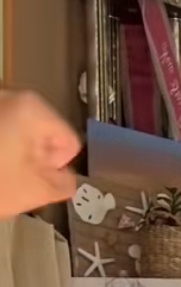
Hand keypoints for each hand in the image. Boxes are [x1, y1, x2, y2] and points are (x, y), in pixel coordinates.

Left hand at [0, 90, 80, 218]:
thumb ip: (64, 184)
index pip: (68, 143)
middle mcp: (9, 94)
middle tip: (9, 179)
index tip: (32, 179)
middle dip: (29, 158)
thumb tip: (66, 178)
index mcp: (32, 108)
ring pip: (12, 131)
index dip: (55, 168)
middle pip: (38, 133)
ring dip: (7, 153)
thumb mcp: (34, 192)